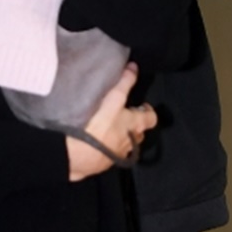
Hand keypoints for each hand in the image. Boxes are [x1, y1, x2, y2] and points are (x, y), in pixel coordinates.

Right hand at [66, 63, 155, 181]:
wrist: (79, 155)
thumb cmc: (100, 124)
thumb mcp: (114, 99)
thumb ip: (124, 83)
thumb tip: (134, 67)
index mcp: (136, 126)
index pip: (152, 119)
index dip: (149, 111)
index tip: (141, 106)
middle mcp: (131, 142)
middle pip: (139, 133)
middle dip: (134, 125)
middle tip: (123, 116)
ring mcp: (118, 155)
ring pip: (126, 145)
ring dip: (122, 138)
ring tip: (108, 129)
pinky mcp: (104, 163)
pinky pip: (110, 154)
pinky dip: (107, 148)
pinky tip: (95, 143)